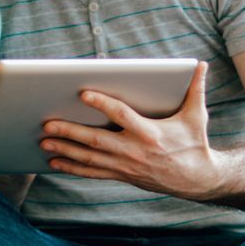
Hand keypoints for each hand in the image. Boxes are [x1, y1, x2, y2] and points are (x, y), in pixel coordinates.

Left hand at [39, 61, 223, 200]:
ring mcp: (126, 166)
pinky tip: (54, 161)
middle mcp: (135, 151)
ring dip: (65, 149)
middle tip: (47, 123)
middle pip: (97, 140)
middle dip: (70, 131)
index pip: (122, 115)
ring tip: (44, 140)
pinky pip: (92, 173)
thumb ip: (196, 89)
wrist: (198, 180)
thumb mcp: (197, 116)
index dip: (102, 103)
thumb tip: (200, 64)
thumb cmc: (194, 144)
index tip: (83, 94)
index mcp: (151, 133)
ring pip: (90, 158)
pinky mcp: (122, 176)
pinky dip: (72, 168)